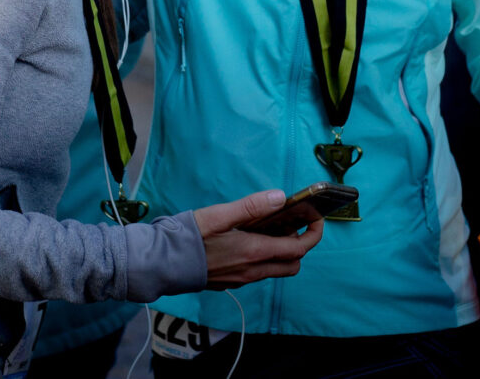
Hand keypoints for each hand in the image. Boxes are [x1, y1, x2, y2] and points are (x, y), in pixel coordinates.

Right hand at [194, 190, 322, 289]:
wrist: (162, 264)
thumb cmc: (189, 236)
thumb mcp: (220, 214)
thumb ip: (252, 207)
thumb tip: (280, 197)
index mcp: (254, 252)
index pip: (298, 249)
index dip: (314, 233)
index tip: (316, 218)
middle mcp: (252, 270)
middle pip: (292, 264)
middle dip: (301, 245)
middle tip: (293, 223)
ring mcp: (242, 279)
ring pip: (276, 269)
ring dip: (282, 251)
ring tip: (270, 228)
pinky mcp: (231, 282)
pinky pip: (259, 272)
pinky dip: (266, 257)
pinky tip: (251, 239)